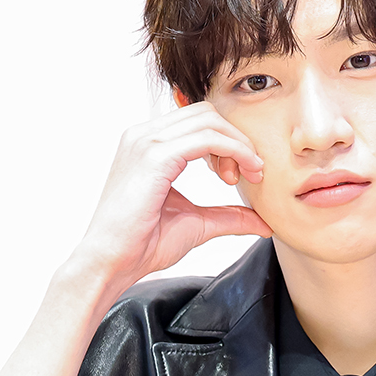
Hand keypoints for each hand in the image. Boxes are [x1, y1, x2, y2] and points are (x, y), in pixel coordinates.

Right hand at [72, 101, 272, 293]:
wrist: (111, 262)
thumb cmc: (143, 244)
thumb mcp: (198, 224)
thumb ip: (229, 216)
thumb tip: (263, 222)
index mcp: (149, 144)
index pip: (200, 122)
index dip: (229, 142)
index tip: (242, 175)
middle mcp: (144, 135)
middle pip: (207, 114)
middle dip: (236, 140)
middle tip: (248, 175)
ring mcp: (146, 142)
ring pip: (209, 120)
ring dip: (237, 145)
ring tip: (245, 177)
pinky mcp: (154, 156)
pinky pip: (207, 138)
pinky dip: (233, 151)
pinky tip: (239, 176)